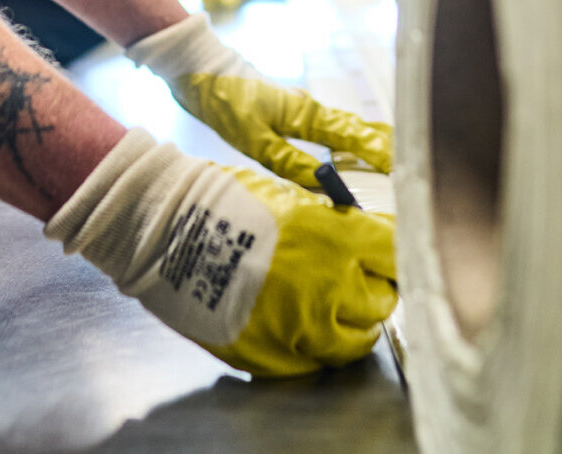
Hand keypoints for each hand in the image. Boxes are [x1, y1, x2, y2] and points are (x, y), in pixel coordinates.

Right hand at [46, 129, 396, 376]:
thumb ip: (336, 227)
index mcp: (335, 239)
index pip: (396, 254)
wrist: (164, 232)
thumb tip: (371, 243)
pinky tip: (299, 326)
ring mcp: (299, 328)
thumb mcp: (292, 199)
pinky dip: (314, 347)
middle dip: (374, 289)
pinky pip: (313, 361)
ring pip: (355, 340)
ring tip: (333, 310)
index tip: (385, 257)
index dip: (391, 254)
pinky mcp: (272, 357)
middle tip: (359, 282)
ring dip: (351, 324)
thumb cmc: (223, 204)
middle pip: (382, 300)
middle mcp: (327, 287)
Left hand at [126, 15, 393, 187]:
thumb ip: (289, 162)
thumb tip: (322, 185)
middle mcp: (310, 108)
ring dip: (367, 143)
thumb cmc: (226, 100)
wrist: (200, 71)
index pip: (353, 135)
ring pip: (344, 126)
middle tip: (410, 165)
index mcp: (305, 113)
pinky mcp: (290, 110)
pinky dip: (346, 140)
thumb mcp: (254, 139)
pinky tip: (348, 154)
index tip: (404, 166)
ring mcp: (301, 107)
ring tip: (391, 162)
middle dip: (383, 146)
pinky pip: (328, 128)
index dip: (380, 152)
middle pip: (356, 128)